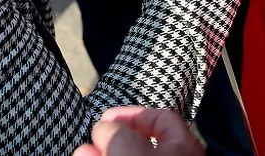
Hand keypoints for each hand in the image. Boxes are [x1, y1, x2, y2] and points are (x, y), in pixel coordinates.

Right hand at [73, 106, 203, 155]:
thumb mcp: (131, 148)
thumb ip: (118, 133)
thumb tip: (104, 128)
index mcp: (184, 146)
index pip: (162, 118)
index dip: (132, 113)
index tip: (106, 116)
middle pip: (141, 143)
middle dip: (110, 137)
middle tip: (90, 139)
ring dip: (102, 153)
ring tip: (80, 153)